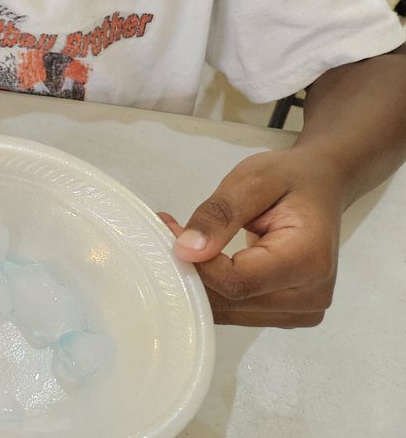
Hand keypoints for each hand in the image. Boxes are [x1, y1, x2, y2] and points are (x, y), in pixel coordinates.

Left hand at [158, 147, 345, 326]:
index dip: (197, 263)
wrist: (321, 186)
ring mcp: (302, 311)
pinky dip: (214, 288)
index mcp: (309, 261)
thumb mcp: (251, 181)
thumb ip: (218, 215)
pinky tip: (205, 258)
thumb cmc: (289, 178)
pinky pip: (238, 311)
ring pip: (230, 311)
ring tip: (186, 239)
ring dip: (199, 280)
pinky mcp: (288, 314)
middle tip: (170, 230)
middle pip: (232, 300)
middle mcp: (311, 296)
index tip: (171, 229)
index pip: (238, 283)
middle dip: (192, 269)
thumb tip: (186, 251)